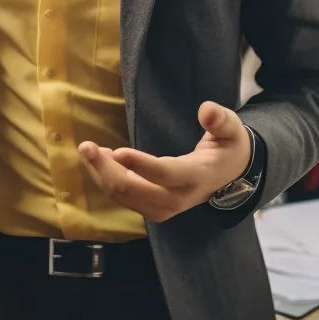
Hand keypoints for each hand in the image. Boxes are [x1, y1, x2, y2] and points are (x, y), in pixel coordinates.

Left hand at [78, 101, 251, 222]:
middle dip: (107, 170)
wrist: (229, 175)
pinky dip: (108, 181)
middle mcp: (178, 199)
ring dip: (102, 175)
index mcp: (196, 176)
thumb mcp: (232, 130)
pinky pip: (125, 199)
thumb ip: (221, 120)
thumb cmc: (228, 147)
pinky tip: (100, 161)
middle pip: (136, 190)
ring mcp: (165, 208)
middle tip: (86, 146)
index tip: (117, 151)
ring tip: (89, 151)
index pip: (165, 174)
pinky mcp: (154, 209)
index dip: (140, 165)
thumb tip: (207, 110)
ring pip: (125, 197)